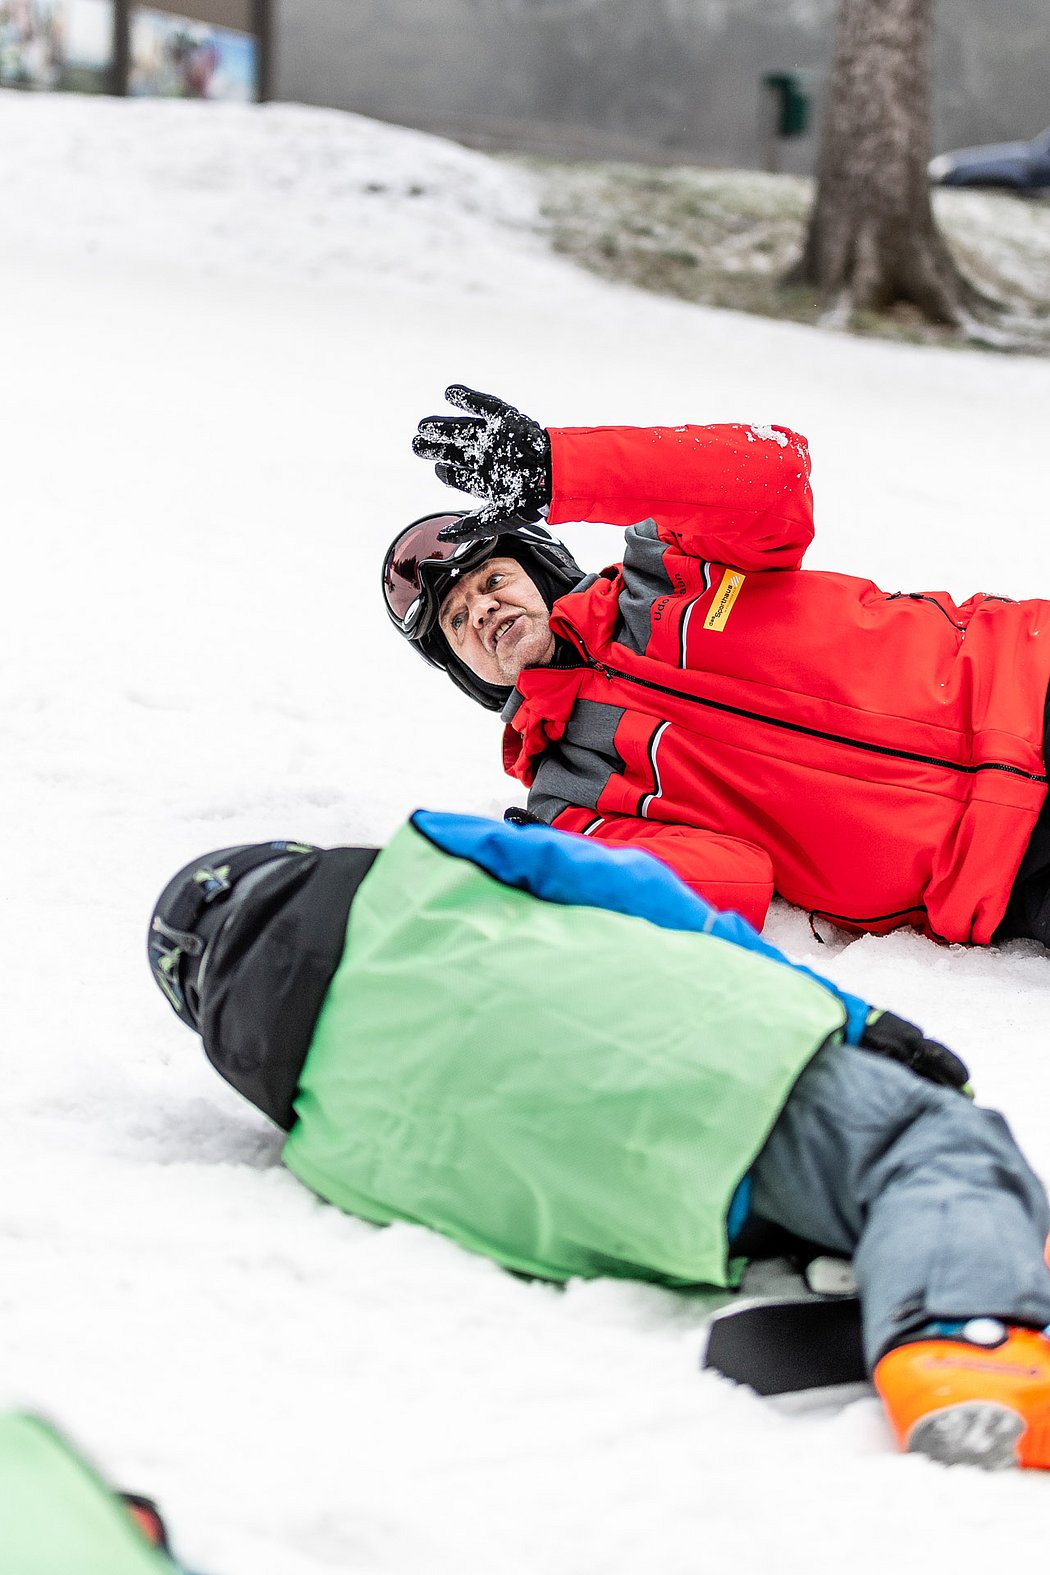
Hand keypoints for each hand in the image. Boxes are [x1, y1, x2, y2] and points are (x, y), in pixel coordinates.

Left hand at [412, 384, 551, 522]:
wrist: (552, 475)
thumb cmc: (530, 499)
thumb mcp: (495, 519)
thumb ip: (468, 527)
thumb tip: (443, 537)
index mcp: (486, 480)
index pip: (459, 476)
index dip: (444, 473)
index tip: (436, 470)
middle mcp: (488, 458)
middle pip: (455, 452)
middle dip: (435, 449)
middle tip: (418, 446)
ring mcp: (495, 438)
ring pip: (462, 429)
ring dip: (442, 426)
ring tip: (424, 426)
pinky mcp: (505, 419)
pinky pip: (483, 405)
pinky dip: (466, 397)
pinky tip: (450, 393)